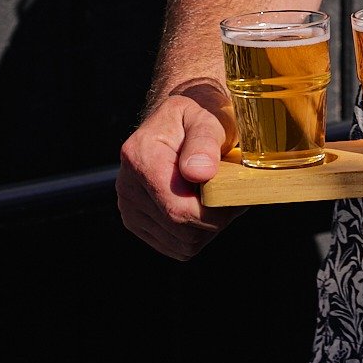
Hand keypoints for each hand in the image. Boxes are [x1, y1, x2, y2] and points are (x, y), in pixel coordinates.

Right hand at [116, 82, 242, 259]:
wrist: (179, 123)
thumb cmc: (198, 116)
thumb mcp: (206, 117)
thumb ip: (204, 142)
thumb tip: (199, 173)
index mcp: (140, 156)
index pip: (178, 208)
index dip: (213, 211)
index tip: (236, 193)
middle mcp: (127, 186)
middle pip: (181, 229)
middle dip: (216, 219)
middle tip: (234, 195)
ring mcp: (129, 208)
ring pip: (181, 243)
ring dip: (208, 228)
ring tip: (219, 197)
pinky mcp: (137, 223)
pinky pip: (176, 246)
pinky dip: (197, 234)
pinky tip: (205, 207)